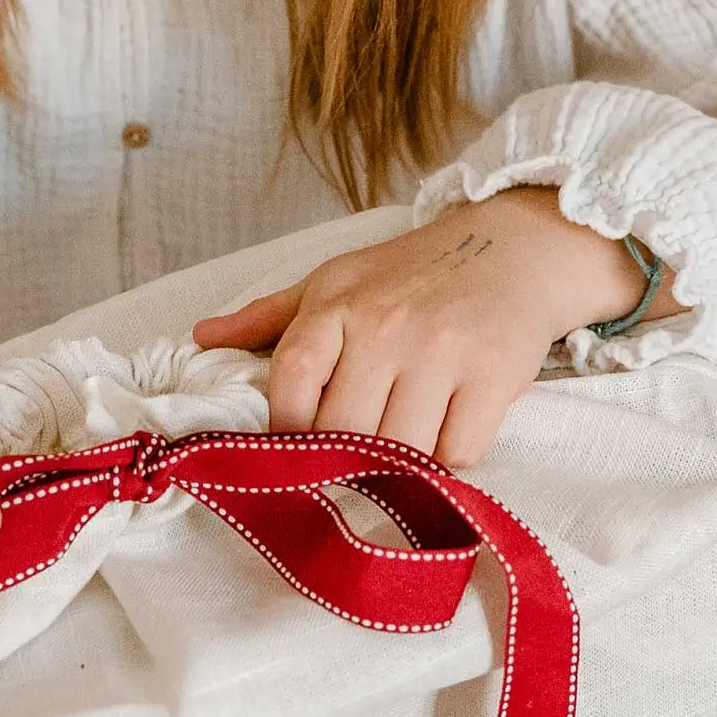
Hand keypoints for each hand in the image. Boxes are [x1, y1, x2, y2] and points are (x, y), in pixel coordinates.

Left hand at [193, 186, 665, 465]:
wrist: (516, 249)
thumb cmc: (414, 273)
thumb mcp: (336, 280)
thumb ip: (269, 317)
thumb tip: (201, 337)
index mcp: (336, 306)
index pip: (289, 388)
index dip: (287, 434)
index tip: (299, 448)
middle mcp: (386, 326)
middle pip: (344, 435)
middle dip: (345, 460)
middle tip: (355, 462)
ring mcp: (442, 352)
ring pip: (400, 453)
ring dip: (399, 467)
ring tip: (401, 449)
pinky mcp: (494, 375)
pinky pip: (457, 454)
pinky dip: (448, 462)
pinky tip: (446, 436)